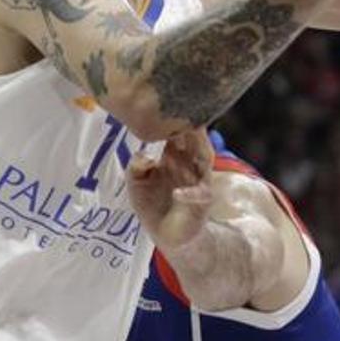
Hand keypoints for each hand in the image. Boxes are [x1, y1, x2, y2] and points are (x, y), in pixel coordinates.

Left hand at [127, 129, 214, 249]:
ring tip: (188, 141)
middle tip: (182, 117)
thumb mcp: (135, 183)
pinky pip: (199, 194)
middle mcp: (190, 163)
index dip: (176, 120)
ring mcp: (199, 181)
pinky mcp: (202, 202)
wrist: (166, 234)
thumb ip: (135, 166)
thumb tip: (144, 156)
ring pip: (204, 160)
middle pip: (196, 140)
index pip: (180, 131)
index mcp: (175, 155)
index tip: (168, 105)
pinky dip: (190, 193)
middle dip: (191, 128)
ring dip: (198, 150)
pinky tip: (178, 193)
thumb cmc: (152, 203)